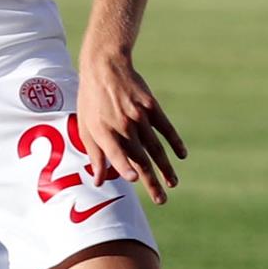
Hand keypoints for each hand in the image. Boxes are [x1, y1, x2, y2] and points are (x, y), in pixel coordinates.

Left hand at [76, 49, 186, 203]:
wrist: (106, 67)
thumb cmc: (91, 101)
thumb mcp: (85, 127)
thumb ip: (94, 155)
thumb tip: (98, 181)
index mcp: (104, 131)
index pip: (116, 153)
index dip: (124, 167)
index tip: (133, 179)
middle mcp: (123, 126)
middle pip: (140, 158)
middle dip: (151, 181)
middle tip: (160, 200)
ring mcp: (139, 116)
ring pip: (155, 147)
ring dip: (165, 168)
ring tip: (173, 184)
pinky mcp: (152, 107)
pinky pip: (166, 128)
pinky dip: (175, 142)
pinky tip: (181, 155)